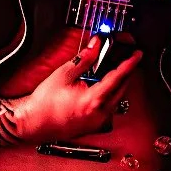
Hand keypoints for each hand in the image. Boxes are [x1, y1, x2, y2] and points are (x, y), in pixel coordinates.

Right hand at [16, 36, 141, 142]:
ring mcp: (99, 122)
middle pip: (122, 88)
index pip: (118, 78)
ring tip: (109, 69)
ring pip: (118, 98)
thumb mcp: (64, 74)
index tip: (137, 54)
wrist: (33, 123)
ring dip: (117, 83)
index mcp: (93, 101)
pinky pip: (110, 107)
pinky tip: (100, 86)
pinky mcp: (96, 126)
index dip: (130, 64)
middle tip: (124, 56)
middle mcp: (100, 114)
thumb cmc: (44, 103)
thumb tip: (96, 44)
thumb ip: (85, 59)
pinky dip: (109, 94)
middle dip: (125, 72)